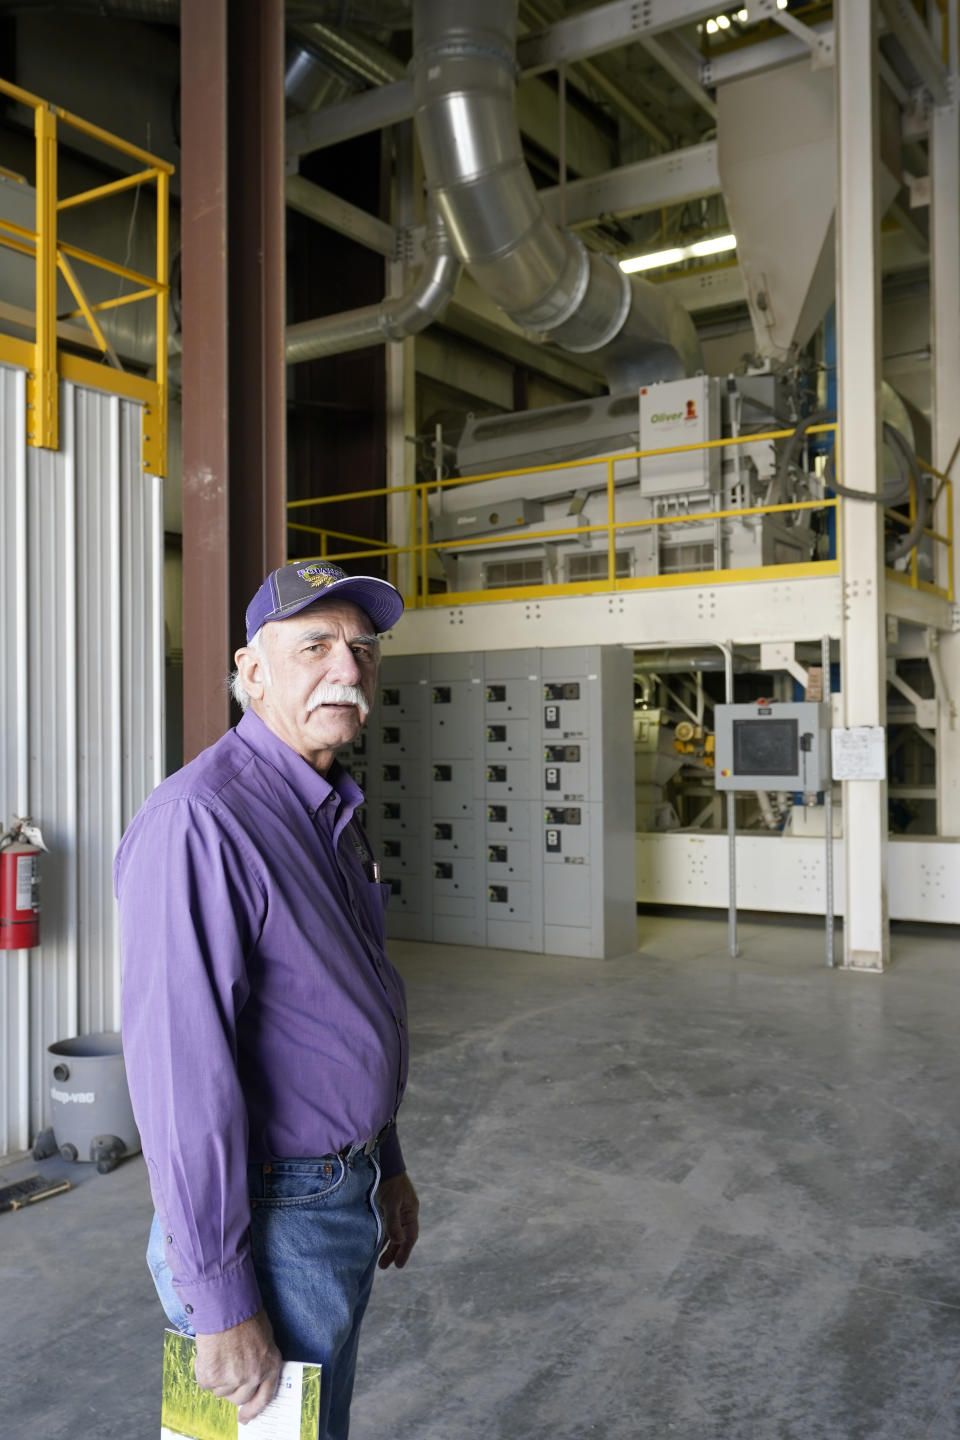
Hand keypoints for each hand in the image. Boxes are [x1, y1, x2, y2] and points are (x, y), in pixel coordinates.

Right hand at [194, 1308, 281, 1424]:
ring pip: (220, 1391)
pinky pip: (204, 1383)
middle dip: (231, 1389)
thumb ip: (259, 1359)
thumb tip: (249, 1376)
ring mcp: (233, 1378)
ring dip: (217, 1377)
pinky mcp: (213, 1377)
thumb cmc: (245, 1313)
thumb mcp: (262, 1336)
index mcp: (270, 1365)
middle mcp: (254, 1375)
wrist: (226, 1305)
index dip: (253, 1409)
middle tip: (224, 1372)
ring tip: (218, 1353)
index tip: (244, 1417)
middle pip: (239, 1398)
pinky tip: (207, 1354)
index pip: (264, 1397)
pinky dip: (203, 1371)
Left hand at [377, 1171, 419, 1269]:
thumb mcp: (392, 1203)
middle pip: (400, 1237)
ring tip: (378, 1261)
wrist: (383, 1165)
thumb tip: (398, 1241)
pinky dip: (381, 1236)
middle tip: (384, 1266)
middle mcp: (404, 1213)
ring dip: (386, 1246)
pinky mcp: (384, 1207)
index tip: (398, 1266)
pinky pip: (385, 1226)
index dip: (405, 1251)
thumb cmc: (391, 1184)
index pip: (410, 1236)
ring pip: (392, 1233)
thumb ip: (394, 1223)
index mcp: (410, 1212)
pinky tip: (374, 1244)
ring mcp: (394, 1211)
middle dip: (393, 1252)